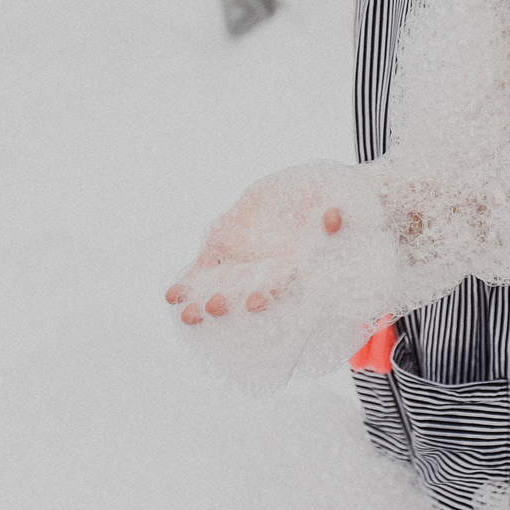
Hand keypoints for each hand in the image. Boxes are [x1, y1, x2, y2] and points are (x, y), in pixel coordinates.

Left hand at [166, 174, 348, 323]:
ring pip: (220, 288)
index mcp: (297, 265)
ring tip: (188, 314)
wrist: (305, 194)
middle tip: (215, 307)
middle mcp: (268, 272)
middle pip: (247, 293)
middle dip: (231, 303)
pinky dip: (188, 284)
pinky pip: (202, 270)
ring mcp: (242, 263)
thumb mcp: (336, 204)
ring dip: (204, 304)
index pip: (283, 285)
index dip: (270, 294)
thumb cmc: (325, 201)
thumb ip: (337, 217)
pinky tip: (172, 294)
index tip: (255, 301)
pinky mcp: (222, 247)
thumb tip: (335, 218)